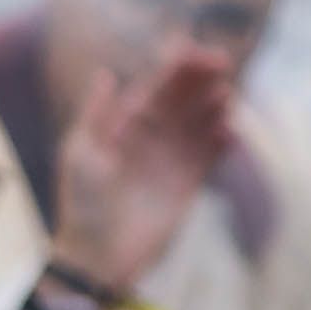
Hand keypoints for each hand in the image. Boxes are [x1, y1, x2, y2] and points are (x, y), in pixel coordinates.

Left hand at [56, 50, 237, 299]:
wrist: (97, 256)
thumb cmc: (81, 204)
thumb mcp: (81, 154)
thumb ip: (97, 114)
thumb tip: (107, 73)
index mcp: (126, 123)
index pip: (159, 84)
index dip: (179, 65)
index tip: (196, 53)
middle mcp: (153, 136)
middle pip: (185, 97)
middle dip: (203, 78)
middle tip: (222, 65)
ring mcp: (172, 159)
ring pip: (202, 122)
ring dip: (216, 107)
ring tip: (224, 99)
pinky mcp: (188, 184)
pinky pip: (211, 155)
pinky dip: (223, 142)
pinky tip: (229, 133)